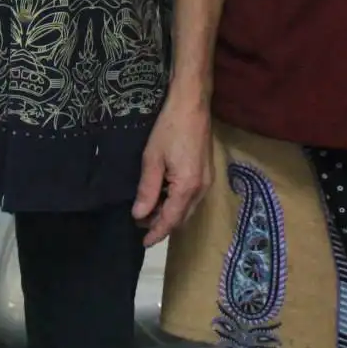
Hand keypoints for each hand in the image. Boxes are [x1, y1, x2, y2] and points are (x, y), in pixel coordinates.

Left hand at [134, 93, 211, 246]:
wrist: (192, 104)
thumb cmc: (170, 128)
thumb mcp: (152, 159)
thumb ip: (147, 190)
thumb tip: (139, 215)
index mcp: (187, 188)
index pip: (170, 220)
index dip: (156, 233)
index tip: (143, 243)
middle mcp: (201, 189)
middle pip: (181, 217)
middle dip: (162, 225)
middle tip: (141, 226)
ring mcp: (207, 180)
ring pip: (188, 208)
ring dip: (170, 214)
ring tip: (149, 213)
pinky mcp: (206, 172)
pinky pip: (192, 197)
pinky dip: (177, 203)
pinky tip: (164, 197)